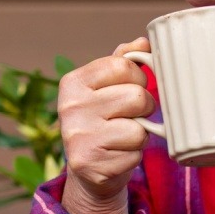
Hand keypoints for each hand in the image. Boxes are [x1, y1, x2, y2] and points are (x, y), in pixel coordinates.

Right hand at [57, 38, 155, 213]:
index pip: (124, 66)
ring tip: (123, 137)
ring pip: (139, 129)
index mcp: (72, 82)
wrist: (89, 171)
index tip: (131, 88)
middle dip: (144, 108)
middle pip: (137, 97)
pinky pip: (135, 155)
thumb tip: (143, 42)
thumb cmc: (104, 122)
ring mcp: (78, 137)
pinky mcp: (89, 164)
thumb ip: (123, 62)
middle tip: (131, 117)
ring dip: (140, 135)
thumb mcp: (107, 88)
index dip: (138, 78)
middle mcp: (70, 108)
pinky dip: (133, 156)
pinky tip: (117, 156)